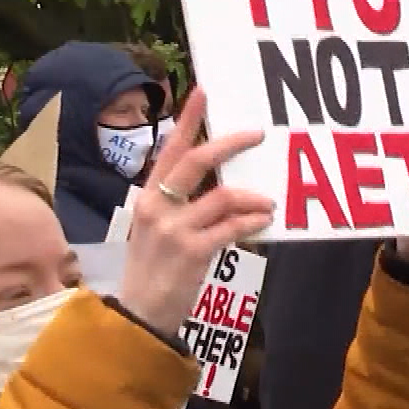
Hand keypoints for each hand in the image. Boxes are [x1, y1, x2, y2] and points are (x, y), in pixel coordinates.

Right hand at [118, 90, 274, 334]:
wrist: (138, 314)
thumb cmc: (154, 272)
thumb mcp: (158, 232)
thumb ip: (182, 207)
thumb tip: (221, 188)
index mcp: (147, 198)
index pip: (167, 150)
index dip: (187, 120)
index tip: (203, 93)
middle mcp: (156, 207)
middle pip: (195, 161)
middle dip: (229, 144)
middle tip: (258, 134)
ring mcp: (173, 229)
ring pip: (221, 195)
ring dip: (253, 195)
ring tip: (270, 202)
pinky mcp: (192, 251)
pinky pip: (232, 226)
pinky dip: (253, 221)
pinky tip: (266, 220)